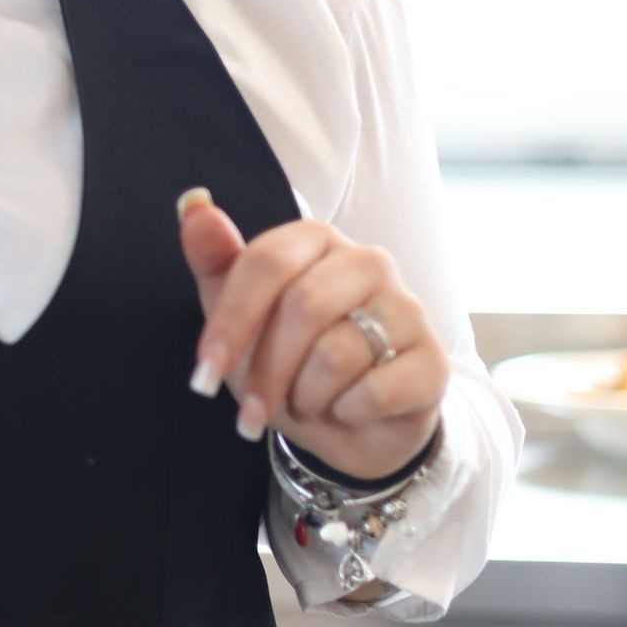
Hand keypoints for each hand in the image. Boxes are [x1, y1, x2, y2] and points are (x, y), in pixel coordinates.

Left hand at [177, 190, 447, 486]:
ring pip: (336, 354)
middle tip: (252, 411)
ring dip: (306, 396)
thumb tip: (193, 205)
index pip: (266, 262)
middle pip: (302, 308)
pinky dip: (346, 413)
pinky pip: (374, 391)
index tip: (203, 375)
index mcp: (317, 240)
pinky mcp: (433, 361)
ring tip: (308, 401)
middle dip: (265, 373)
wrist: (350, 421)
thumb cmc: (290, 358)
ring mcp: (407, 308)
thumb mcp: (240, 314)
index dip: (230, 323)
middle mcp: (368, 262)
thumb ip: (216, 259)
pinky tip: (348, 411)